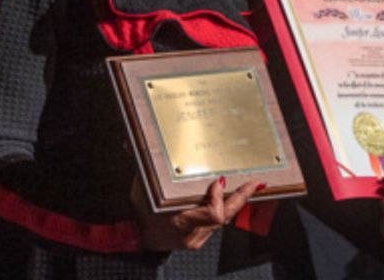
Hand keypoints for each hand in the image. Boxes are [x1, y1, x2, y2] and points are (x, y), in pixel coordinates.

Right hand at [133, 176, 260, 251]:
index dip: (218, 197)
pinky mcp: (201, 237)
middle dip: (242, 197)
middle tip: (255, 182)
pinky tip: (238, 195)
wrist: (138, 239)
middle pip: (225, 216)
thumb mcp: (138, 192)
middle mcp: (193, 234)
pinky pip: (220, 221)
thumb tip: (127, 144)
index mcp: (180, 223)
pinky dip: (228, 206)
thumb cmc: (139, 214)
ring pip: (225, 219)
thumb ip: (141, 169)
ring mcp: (199, 238)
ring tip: (253, 185)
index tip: (218, 181)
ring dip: (238, 201)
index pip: (212, 214)